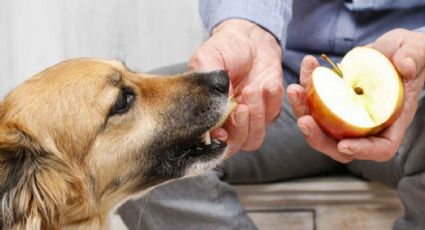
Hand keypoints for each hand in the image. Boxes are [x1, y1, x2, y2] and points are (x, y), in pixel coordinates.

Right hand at [188, 19, 282, 156]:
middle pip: (234, 145)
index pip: (209, 142)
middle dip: (239, 128)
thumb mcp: (206, 60)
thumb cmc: (224, 48)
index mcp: (208, 114)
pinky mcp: (269, 109)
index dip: (216, 143)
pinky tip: (268, 84)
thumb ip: (206, 86)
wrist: (249, 37)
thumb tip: (214, 113)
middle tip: (241, 106)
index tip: (221, 131)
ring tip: (253, 89)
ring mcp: (249, 118)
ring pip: (254, 138)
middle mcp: (227, 122)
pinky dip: (272, 102)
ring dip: (256, 116)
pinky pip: (273, 117)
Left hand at [287, 29, 424, 162]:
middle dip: (317, 137)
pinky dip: (306, 85)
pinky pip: (313, 100)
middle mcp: (365, 123)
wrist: (393, 49)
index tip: (344, 146)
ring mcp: (345, 113)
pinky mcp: (331, 99)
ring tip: (295, 90)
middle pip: (339, 144)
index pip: (379, 148)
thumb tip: (404, 66)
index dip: (362, 151)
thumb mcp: (418, 52)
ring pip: (319, 125)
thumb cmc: (412, 55)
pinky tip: (308, 65)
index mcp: (390, 121)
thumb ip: (414, 58)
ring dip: (302, 110)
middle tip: (304, 121)